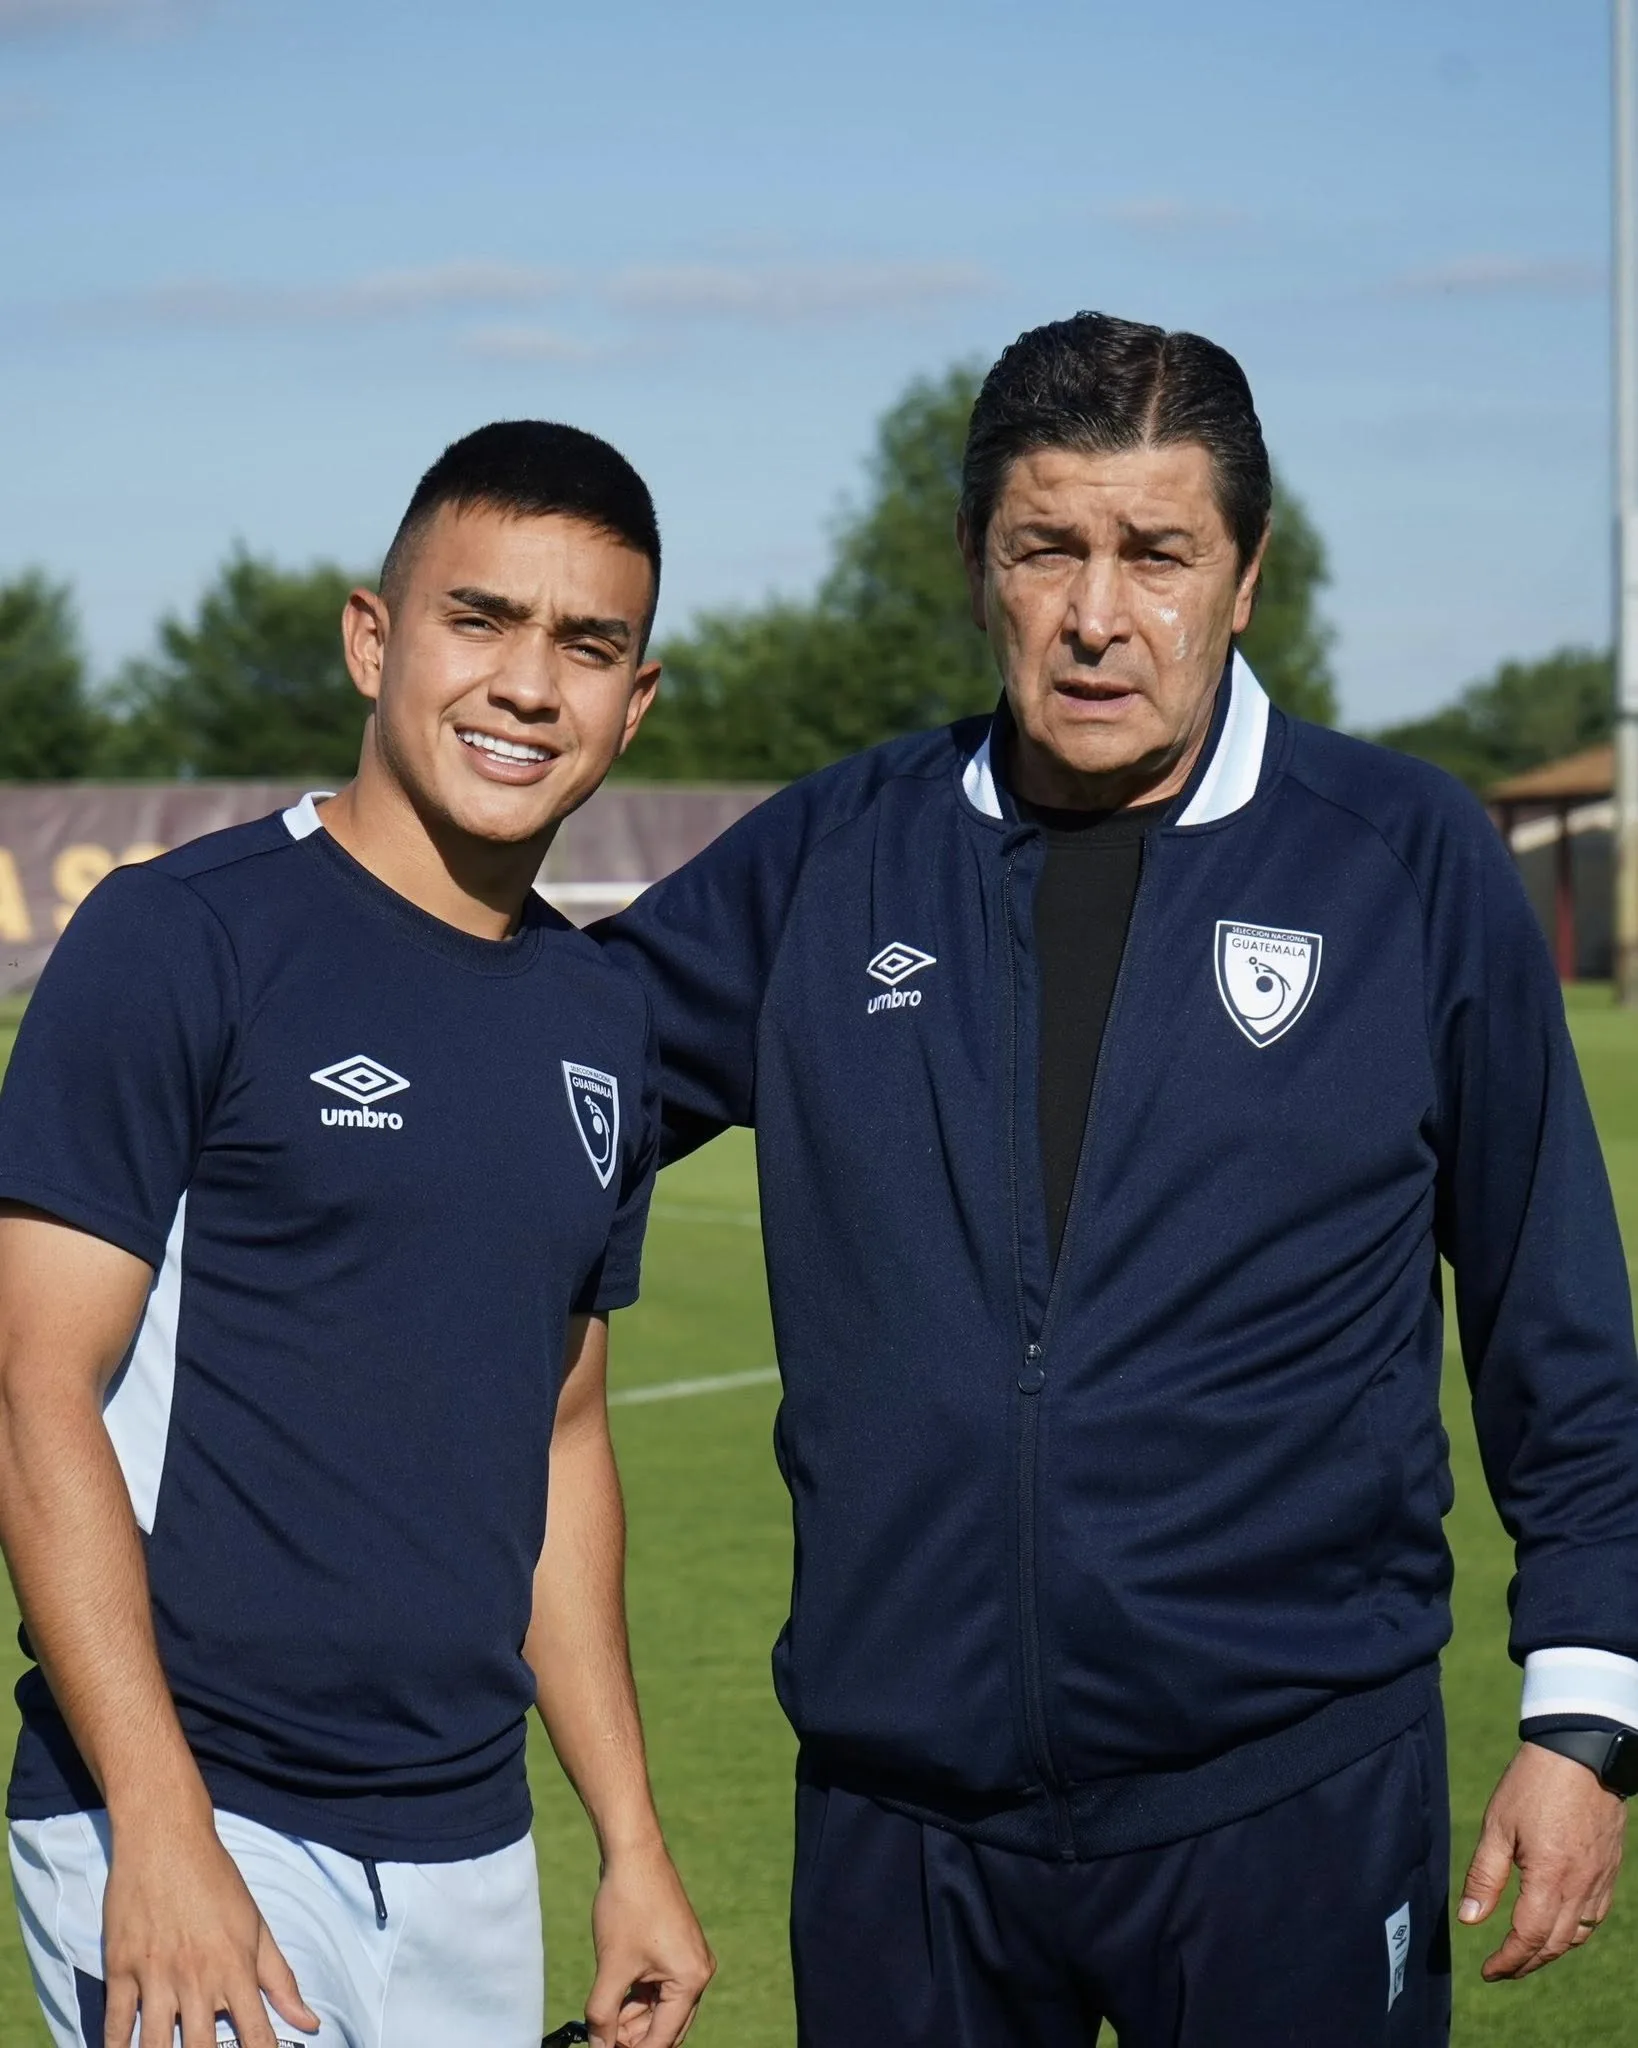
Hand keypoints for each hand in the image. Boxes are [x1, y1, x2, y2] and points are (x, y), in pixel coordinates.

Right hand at [102, 1802, 319, 2047]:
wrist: (166, 1837)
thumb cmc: (217, 1882)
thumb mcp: (257, 1927)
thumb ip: (281, 1980)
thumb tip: (311, 2023)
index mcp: (236, 1968)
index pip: (255, 2035)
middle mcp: (197, 1977)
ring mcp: (156, 1973)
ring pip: (154, 2044)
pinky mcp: (120, 1967)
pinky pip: (114, 2023)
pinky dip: (115, 2047)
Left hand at [585, 1839, 714, 2047]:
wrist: (634, 1853)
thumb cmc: (627, 1905)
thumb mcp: (612, 1966)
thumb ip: (602, 2016)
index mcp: (691, 1980)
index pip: (663, 2039)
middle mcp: (698, 1973)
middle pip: (665, 2027)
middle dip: (633, 2037)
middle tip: (601, 2037)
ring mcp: (689, 1960)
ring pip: (660, 2009)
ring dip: (631, 2017)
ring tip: (601, 2016)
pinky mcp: (677, 1949)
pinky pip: (659, 1988)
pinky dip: (636, 1997)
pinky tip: (612, 1996)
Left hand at [1458, 1742, 1626, 1979]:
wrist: (1581, 1754)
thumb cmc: (1533, 1784)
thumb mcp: (1497, 1826)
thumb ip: (1485, 1876)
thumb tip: (1469, 1921)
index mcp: (1550, 1879)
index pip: (1528, 1938)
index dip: (1507, 1961)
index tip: (1488, 1971)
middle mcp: (1580, 1888)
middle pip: (1554, 1944)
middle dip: (1526, 1963)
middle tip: (1501, 1969)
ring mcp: (1600, 1881)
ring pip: (1577, 1935)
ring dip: (1550, 1952)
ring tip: (1524, 1955)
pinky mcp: (1609, 1871)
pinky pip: (1594, 1917)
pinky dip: (1574, 1932)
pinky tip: (1557, 1928)